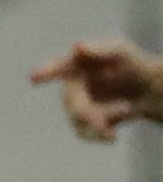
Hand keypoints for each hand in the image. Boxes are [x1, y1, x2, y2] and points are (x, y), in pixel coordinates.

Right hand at [30, 38, 162, 141]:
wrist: (147, 90)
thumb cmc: (134, 65)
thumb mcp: (123, 53)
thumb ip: (102, 49)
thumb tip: (78, 46)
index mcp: (76, 64)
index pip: (59, 67)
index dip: (47, 72)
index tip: (34, 77)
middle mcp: (71, 84)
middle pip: (71, 102)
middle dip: (89, 112)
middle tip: (123, 110)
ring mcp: (74, 104)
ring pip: (76, 120)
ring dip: (100, 121)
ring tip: (126, 111)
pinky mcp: (81, 122)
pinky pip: (82, 133)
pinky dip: (100, 134)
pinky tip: (114, 136)